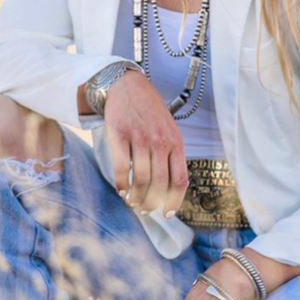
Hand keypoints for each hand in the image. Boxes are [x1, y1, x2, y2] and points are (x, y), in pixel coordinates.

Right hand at [103, 71, 188, 216]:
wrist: (127, 86)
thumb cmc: (149, 111)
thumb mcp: (168, 130)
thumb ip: (171, 154)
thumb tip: (169, 186)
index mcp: (175, 143)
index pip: (180, 180)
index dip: (174, 201)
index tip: (167, 213)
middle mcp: (160, 142)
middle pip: (159, 184)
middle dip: (151, 203)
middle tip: (144, 210)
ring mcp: (140, 139)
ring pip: (141, 179)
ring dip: (136, 197)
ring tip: (131, 201)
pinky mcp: (120, 136)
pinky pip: (122, 168)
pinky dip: (121, 184)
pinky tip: (120, 189)